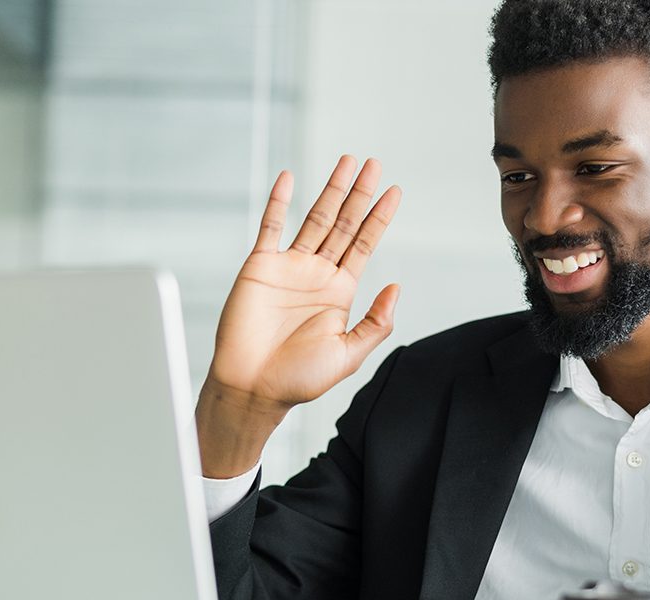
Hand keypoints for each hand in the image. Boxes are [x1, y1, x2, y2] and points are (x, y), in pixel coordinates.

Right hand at [208, 155, 402, 411]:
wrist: (252, 387)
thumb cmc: (298, 378)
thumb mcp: (348, 353)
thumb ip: (375, 323)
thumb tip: (397, 287)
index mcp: (340, 292)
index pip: (364, 244)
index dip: (379, 217)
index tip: (394, 191)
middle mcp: (317, 274)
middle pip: (343, 223)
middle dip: (359, 193)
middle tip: (374, 164)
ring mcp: (289, 267)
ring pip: (314, 218)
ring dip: (330, 190)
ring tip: (347, 162)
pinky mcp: (260, 267)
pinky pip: (269, 227)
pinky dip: (278, 202)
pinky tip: (289, 178)